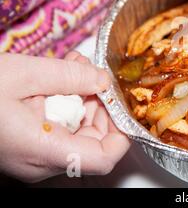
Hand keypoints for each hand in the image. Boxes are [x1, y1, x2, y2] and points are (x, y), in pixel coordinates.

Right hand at [0, 51, 129, 182]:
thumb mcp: (24, 73)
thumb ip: (69, 75)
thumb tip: (102, 79)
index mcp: (42, 149)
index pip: (103, 158)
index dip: (121, 132)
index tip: (120, 103)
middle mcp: (38, 162)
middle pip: (92, 142)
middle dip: (98, 105)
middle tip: (92, 75)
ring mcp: (30, 157)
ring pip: (74, 133)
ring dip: (80, 99)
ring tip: (73, 68)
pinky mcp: (23, 148)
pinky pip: (54, 130)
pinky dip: (62, 104)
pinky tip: (56, 79)